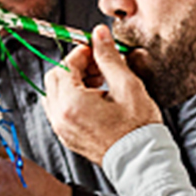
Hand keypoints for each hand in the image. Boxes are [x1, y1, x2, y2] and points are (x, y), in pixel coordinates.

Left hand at [43, 27, 161, 163]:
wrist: (141, 161)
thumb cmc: (137, 128)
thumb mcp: (126, 85)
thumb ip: (108, 57)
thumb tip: (98, 34)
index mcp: (72, 104)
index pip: (66, 65)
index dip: (81, 53)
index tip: (98, 50)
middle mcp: (61, 118)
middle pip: (54, 78)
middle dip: (74, 67)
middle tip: (98, 66)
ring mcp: (62, 130)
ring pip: (54, 94)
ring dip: (72, 82)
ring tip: (98, 83)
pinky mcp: (68, 137)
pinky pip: (59, 110)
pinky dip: (71, 99)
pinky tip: (94, 98)